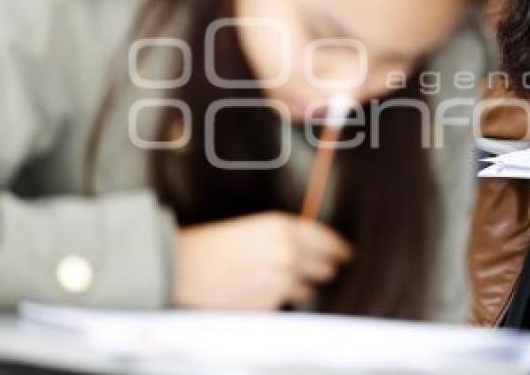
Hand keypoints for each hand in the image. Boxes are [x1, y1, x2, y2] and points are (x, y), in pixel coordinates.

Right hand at [174, 212, 351, 309]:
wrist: (184, 266)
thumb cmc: (218, 243)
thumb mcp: (258, 227)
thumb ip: (291, 236)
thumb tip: (320, 247)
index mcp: (284, 228)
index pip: (329, 241)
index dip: (339, 249)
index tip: (345, 254)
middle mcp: (288, 253)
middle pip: (326, 267)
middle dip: (323, 269)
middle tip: (319, 269)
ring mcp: (281, 281)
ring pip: (309, 290)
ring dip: (301, 287)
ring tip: (279, 280)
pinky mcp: (270, 303)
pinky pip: (286, 302)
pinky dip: (281, 299)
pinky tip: (262, 290)